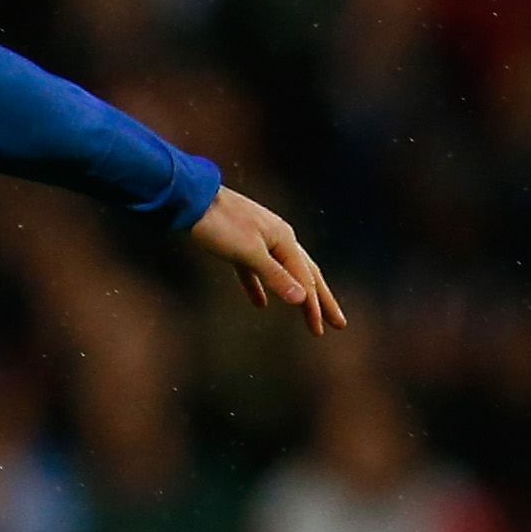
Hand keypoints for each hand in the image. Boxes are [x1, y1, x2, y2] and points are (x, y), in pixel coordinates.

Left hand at [186, 187, 345, 335]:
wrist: (191, 200)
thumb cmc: (220, 225)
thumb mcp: (248, 253)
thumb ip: (274, 276)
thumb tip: (302, 299)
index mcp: (285, 241)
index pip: (306, 280)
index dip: (314, 307)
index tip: (320, 331)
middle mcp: (278, 240)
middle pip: (305, 275)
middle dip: (321, 301)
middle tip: (339, 324)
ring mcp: (260, 241)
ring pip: (284, 273)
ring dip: (297, 295)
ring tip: (308, 314)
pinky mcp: (239, 245)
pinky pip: (255, 271)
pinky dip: (260, 288)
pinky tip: (261, 304)